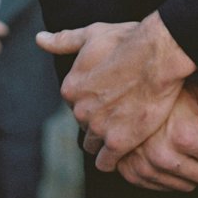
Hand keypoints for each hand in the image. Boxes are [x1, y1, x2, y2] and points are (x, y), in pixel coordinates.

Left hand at [36, 12, 195, 170]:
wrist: (158, 55)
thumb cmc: (127, 41)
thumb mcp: (92, 34)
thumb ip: (63, 41)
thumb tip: (40, 39)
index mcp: (71, 88)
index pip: (76, 103)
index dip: (94, 98)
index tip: (109, 92)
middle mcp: (80, 111)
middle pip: (85, 124)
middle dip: (99, 118)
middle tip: (121, 108)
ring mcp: (98, 128)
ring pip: (94, 145)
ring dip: (105, 139)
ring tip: (125, 127)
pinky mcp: (118, 142)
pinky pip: (106, 163)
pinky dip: (113, 158)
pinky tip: (125, 148)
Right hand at [116, 79, 197, 192]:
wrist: (126, 84)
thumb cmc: (170, 85)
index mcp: (184, 135)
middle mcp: (162, 155)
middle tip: (191, 130)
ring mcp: (144, 167)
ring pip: (187, 186)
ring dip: (187, 166)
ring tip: (175, 136)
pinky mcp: (132, 173)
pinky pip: (165, 188)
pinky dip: (168, 172)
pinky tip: (162, 146)